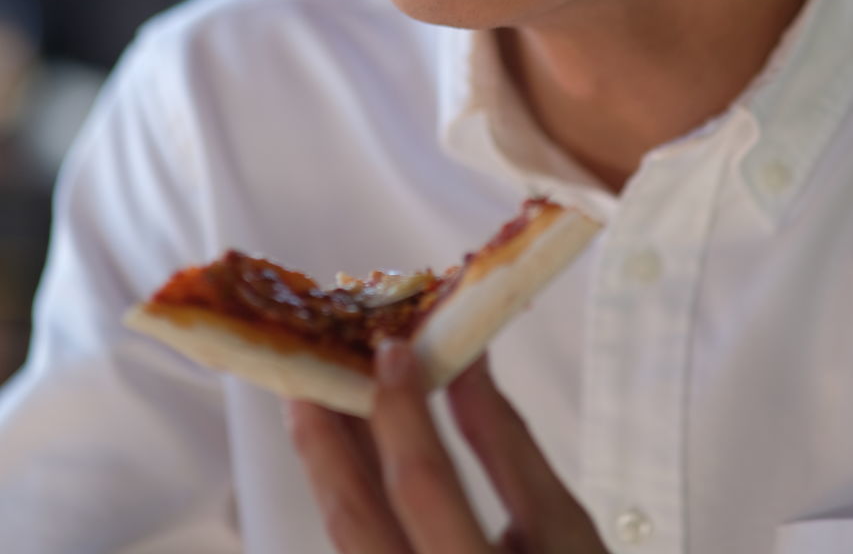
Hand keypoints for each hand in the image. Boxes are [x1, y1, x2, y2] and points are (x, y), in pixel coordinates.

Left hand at [285, 339, 607, 553]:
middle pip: (353, 516)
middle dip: (324, 436)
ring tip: (322, 396)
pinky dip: (349, 494)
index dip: (400, 411)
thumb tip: (465, 361)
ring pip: (344, 536)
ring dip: (328, 463)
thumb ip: (506, 443)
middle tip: (311, 366)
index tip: (391, 348)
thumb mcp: (562, 526)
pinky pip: (355, 548)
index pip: (422, 485)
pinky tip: (349, 453)